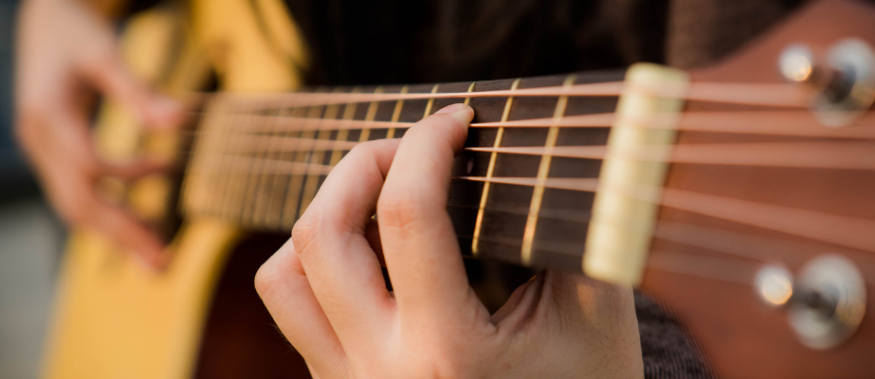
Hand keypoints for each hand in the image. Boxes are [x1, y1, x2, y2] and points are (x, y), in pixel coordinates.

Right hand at [14, 0, 182, 268]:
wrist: (43, 19)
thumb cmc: (76, 31)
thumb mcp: (106, 53)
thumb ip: (139, 90)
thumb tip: (179, 121)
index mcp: (48, 115)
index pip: (87, 165)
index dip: (128, 177)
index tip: (167, 172)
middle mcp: (37, 140)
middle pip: (77, 201)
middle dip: (121, 234)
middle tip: (163, 263)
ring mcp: (40, 151)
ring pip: (74, 205)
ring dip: (116, 232)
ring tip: (158, 254)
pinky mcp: (51, 154)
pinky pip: (77, 193)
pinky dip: (110, 209)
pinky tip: (144, 216)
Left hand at [255, 103, 643, 377]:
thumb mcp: (592, 316)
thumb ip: (567, 234)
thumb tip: (540, 152)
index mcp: (446, 353)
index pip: (409, 216)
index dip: (427, 144)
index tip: (457, 121)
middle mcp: (379, 372)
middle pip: (321, 235)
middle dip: (362, 164)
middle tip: (412, 147)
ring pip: (282, 276)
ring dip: (324, 217)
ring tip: (378, 198)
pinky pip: (294, 311)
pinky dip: (322, 261)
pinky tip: (377, 251)